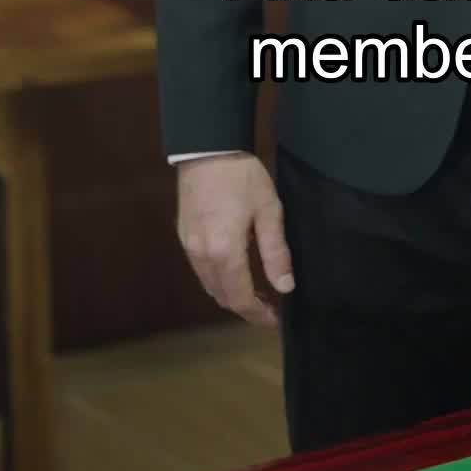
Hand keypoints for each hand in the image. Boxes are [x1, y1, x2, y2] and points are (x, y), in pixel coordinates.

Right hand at [176, 153, 294, 327]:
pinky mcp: (184, 237)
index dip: (257, 314)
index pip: (240, 298)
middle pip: (222, 297)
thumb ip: (276, 252)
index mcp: (225, 251)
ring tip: (255, 291)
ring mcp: (189, 247)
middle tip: (268, 307)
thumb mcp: (268, 210)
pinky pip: (201, 271)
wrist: (208, 149)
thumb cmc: (242, 177)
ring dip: (231, 295)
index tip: (274, 320)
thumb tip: (285, 286)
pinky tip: (234, 271)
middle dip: (245, 308)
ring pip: (210, 286)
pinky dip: (218, 280)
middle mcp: (202, 256)